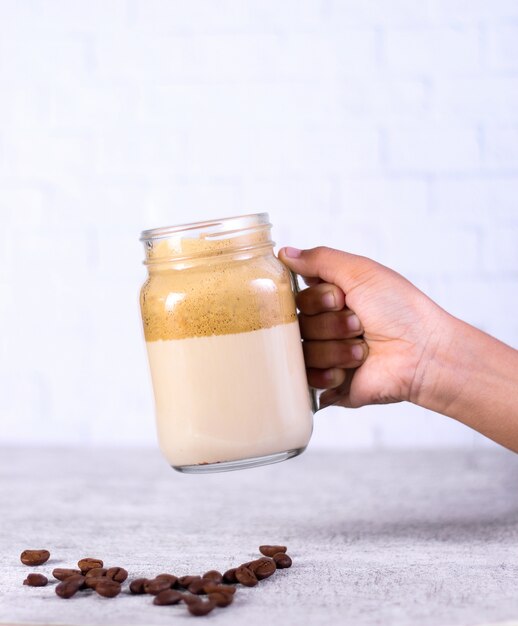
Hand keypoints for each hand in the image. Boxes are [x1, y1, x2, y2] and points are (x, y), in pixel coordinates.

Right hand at [278, 246, 448, 409]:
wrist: (423, 354)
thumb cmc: (400, 310)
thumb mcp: (360, 271)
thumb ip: (319, 259)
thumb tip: (284, 252)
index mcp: (334, 299)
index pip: (299, 297)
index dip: (318, 299)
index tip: (341, 298)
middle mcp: (328, 325)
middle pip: (298, 324)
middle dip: (329, 324)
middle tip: (358, 325)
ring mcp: (328, 355)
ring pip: (303, 350)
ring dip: (335, 349)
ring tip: (362, 350)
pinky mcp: (330, 383)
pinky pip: (306, 378)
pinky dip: (328, 373)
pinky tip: (350, 371)